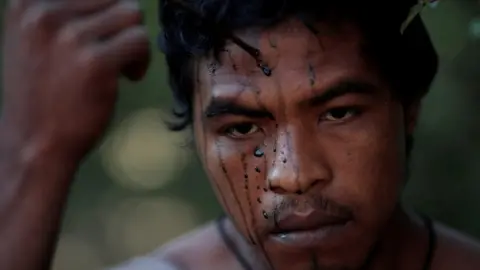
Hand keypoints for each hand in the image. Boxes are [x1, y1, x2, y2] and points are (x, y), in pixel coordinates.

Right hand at [1, 0, 149, 161]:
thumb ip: (68, 13)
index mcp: (29, 1)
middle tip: (113, 53)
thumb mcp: (38, 39)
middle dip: (122, 26)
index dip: (106, 12)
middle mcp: (45, 12)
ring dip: (133, 41)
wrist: (34, 143)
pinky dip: (141, 60)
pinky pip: (140, 40)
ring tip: (119, 65)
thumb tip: (123, 0)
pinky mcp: (94, 62)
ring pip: (132, 14)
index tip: (104, 35)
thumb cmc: (44, 93)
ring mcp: (69, 36)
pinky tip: (128, 78)